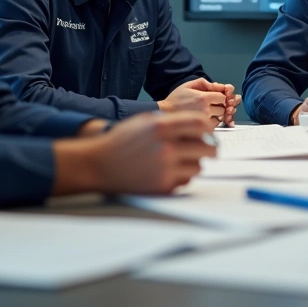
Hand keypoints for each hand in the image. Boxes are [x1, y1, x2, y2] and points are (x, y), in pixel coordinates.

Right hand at [53, 111, 217, 194]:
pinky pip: (186, 181)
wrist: (98, 164)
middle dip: (209, 148)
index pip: (201, 124)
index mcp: (162, 127)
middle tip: (208, 149)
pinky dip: (182, 176)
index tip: (209, 132)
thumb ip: (172, 121)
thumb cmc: (121, 141)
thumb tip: (200, 126)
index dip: (209, 127)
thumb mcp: (145, 121)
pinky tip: (170, 171)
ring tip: (182, 160)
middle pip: (207, 147)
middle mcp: (166, 147)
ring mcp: (165, 168)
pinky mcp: (163, 186)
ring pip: (198, 166)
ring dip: (194, 163)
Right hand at [178, 78, 241, 126]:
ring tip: (207, 112)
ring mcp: (203, 121)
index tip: (215, 97)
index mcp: (203, 98)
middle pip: (223, 109)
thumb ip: (204, 83)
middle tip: (211, 105)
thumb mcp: (188, 85)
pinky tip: (204, 119)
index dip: (220, 97)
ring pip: (219, 118)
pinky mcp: (200, 130)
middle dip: (219, 106)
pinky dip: (211, 123)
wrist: (164, 113)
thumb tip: (219, 86)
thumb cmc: (176, 98)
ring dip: (216, 115)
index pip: (223, 97)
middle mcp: (205, 110)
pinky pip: (213, 126)